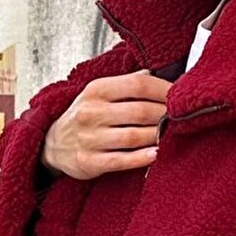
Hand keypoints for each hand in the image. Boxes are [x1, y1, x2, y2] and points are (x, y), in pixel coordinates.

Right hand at [43, 71, 172, 180]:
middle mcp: (91, 112)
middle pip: (140, 111)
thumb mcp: (100, 93)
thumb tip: (157, 73)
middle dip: (166, 115)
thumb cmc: (86, 115)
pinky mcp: (89, 162)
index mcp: (96, 89)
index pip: (138, 84)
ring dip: (158, 136)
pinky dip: (143, 158)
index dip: (165, 90)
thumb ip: (128, 83)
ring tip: (172, 135)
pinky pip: (123, 160)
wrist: (53, 144)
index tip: (181, 97)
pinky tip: (157, 154)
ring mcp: (89, 138)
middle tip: (182, 119)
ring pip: (134, 136)